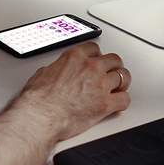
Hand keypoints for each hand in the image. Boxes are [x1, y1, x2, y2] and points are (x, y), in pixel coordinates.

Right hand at [17, 42, 131, 141]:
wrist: (41, 116)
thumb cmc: (38, 98)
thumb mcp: (44, 73)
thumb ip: (57, 69)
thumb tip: (57, 72)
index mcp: (75, 57)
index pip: (94, 48)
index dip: (97, 55)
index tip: (98, 59)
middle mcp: (90, 67)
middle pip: (114, 59)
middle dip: (113, 66)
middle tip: (112, 71)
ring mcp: (100, 85)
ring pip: (123, 77)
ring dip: (121, 82)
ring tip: (119, 86)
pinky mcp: (105, 104)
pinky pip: (124, 99)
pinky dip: (123, 101)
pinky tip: (119, 103)